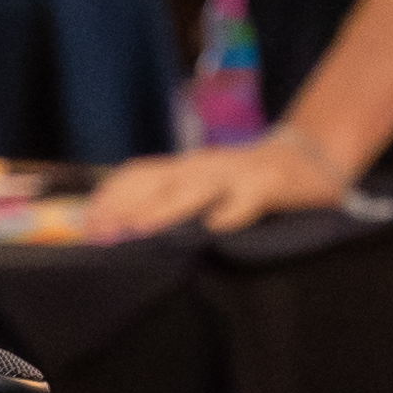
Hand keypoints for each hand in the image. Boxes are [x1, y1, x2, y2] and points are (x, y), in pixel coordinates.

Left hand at [83, 133, 360, 236]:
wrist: (308, 158)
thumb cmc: (248, 182)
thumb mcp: (206, 187)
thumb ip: (172, 202)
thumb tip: (120, 230)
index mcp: (185, 169)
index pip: (137, 175)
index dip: (109, 196)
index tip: (84, 223)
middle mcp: (203, 166)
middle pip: (156, 182)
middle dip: (125, 207)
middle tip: (99, 233)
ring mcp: (236, 173)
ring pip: (195, 189)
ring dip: (165, 209)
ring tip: (140, 230)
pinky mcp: (270, 183)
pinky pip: (249, 197)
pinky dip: (232, 210)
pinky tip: (217, 227)